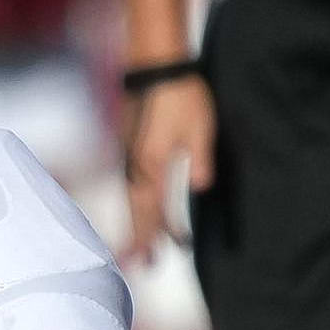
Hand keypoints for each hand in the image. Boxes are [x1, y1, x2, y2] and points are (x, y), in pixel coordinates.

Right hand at [124, 72, 214, 264]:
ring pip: (133, 199)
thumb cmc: (181, 94)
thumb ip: (199, 161)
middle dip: (139, 239)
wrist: (155, 63)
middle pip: (135, 211)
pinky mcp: (130, 146)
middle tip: (141, 267)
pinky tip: (150, 207)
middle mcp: (134, 165)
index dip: (146, 240)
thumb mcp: (199, 129)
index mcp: (151, 165)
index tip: (144, 262)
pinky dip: (140, 202)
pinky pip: (134, 184)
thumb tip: (200, 189)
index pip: (148, 213)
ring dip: (141, 222)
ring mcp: (129, 155)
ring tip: (151, 245)